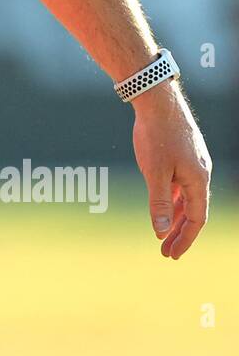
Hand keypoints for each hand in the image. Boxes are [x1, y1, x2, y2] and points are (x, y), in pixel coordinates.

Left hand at [132, 81, 210, 258]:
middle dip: (180, 233)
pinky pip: (181, 184)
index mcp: (198, 179)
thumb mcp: (154, 173)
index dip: (185, 239)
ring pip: (186, 197)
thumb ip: (158, 203)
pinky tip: (162, 206)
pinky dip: (172, 199)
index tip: (172, 255)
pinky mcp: (183, 154)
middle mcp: (200, 172)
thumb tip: (161, 232)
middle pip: (193, 210)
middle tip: (166, 252)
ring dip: (175, 217)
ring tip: (162, 235)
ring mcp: (193, 163)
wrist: (156, 100)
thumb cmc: (156, 135)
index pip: (196, 218)